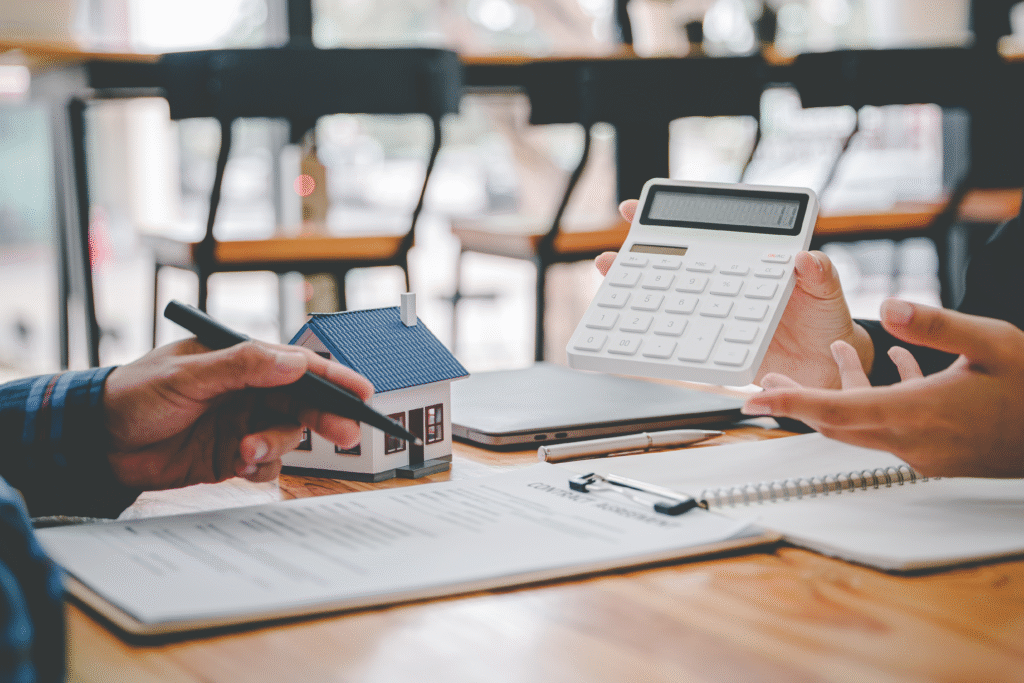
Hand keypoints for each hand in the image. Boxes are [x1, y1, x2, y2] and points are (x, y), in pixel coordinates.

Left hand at [103, 339, 373, 488]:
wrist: (95, 444)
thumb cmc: (133, 395)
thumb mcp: (187, 376)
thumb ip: (241, 366)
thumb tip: (293, 361)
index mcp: (240, 361)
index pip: (297, 366)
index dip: (334, 378)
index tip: (364, 392)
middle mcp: (247, 391)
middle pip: (303, 402)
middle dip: (325, 419)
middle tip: (345, 435)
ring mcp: (242, 424)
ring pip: (286, 436)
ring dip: (276, 446)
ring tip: (246, 453)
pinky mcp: (232, 456)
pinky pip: (266, 464)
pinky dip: (261, 468)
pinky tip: (240, 467)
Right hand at [597, 200, 873, 388]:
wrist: (825, 366)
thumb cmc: (824, 319)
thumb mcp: (826, 288)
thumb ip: (818, 271)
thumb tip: (804, 258)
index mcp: (744, 261)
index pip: (701, 234)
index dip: (666, 222)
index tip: (635, 212)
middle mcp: (722, 285)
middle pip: (672, 266)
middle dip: (635, 258)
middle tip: (609, 256)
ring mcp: (714, 314)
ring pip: (668, 300)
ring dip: (636, 294)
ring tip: (612, 285)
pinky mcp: (713, 344)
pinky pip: (681, 338)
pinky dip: (656, 335)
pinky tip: (637, 332)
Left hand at [743, 299, 1023, 477]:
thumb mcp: (990, 343)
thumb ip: (934, 326)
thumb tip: (887, 307)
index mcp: (918, 414)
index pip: (835, 410)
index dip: (790, 404)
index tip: (752, 402)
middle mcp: (913, 440)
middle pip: (837, 424)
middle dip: (798, 403)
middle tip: (765, 385)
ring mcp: (926, 452)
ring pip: (863, 424)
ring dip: (838, 396)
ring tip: (826, 362)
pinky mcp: (939, 453)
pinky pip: (892, 426)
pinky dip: (878, 399)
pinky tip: (894, 368)